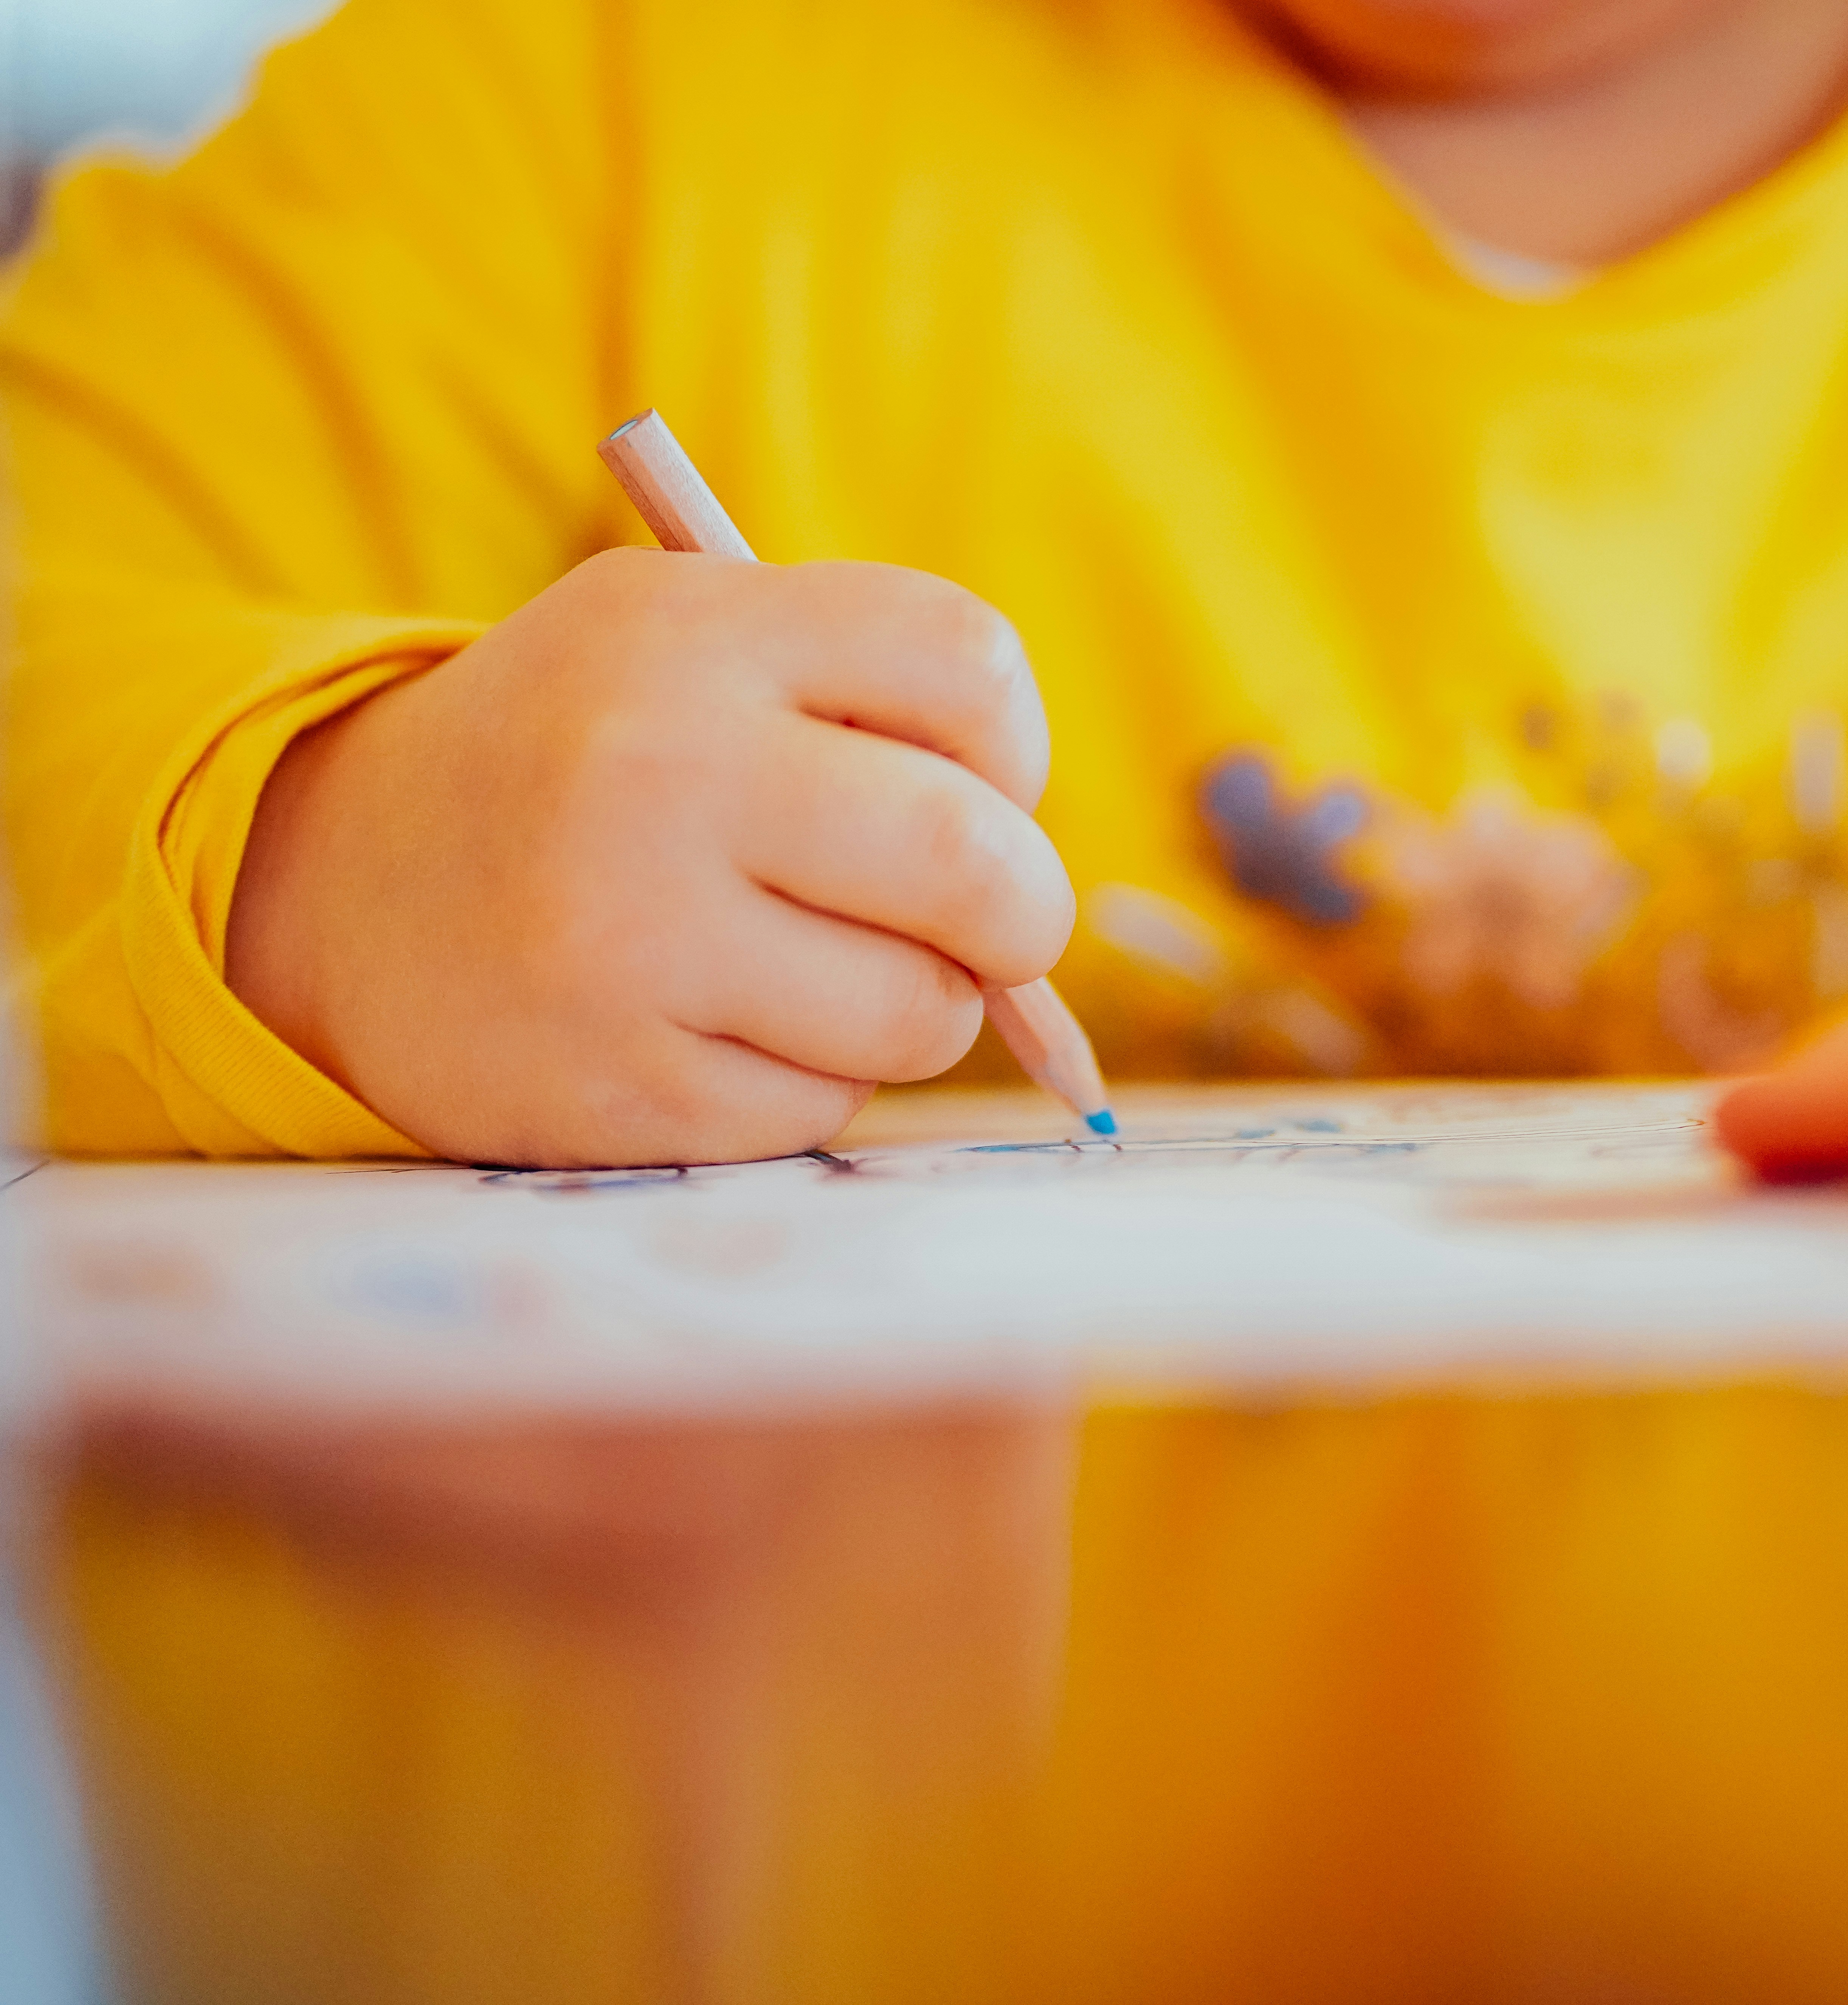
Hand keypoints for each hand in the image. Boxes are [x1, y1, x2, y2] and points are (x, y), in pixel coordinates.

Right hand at [228, 548, 1072, 1165]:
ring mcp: (626, 938)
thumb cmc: (587, 762)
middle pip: (977, 862)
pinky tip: (723, 1029)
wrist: (344, 882)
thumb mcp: (692, 651)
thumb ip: (874, 718)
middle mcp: (656, 773)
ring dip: (917, 1010)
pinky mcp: (615, 1085)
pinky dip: (813, 1081)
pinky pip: (822, 1107)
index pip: (970, 663)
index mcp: (694, 633)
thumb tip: (1035, 899)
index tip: (977, 784)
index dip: (1015, 745)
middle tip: (987, 927)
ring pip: (919, 1013)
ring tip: (820, 970)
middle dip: (1024, 914)